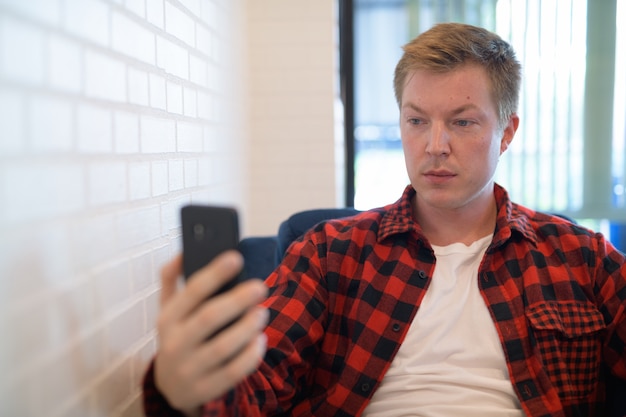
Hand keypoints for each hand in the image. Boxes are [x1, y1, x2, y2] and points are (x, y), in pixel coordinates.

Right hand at [154, 251, 268, 415]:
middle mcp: (174, 344)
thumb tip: (183, 251)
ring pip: (223, 347)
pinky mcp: (205, 389)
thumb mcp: (168, 309)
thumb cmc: (177, 336)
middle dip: (237, 300)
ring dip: (247, 327)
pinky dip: (250, 355)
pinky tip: (260, 340)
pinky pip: (233, 372)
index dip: (214, 273)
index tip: (236, 257)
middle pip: (209, 318)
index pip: (191, 292)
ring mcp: (189, 369)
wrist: (170, 386)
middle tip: (260, 287)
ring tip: (262, 313)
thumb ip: (172, 279)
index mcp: (167, 319)